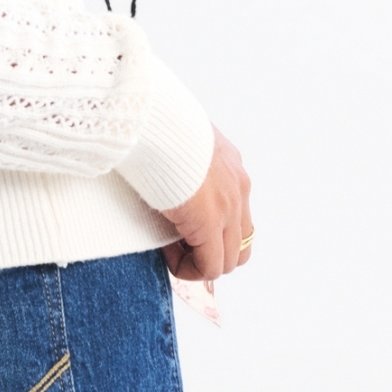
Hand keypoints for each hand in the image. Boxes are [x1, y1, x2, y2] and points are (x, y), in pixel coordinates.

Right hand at [159, 127, 252, 283]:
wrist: (152, 121)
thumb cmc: (156, 126)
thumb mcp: (180, 143)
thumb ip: (185, 163)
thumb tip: (168, 176)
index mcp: (230, 167)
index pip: (235, 215)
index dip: (208, 231)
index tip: (177, 226)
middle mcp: (238, 188)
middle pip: (240, 243)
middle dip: (209, 252)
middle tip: (175, 244)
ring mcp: (228, 207)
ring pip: (230, 259)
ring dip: (201, 262)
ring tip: (170, 251)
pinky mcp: (209, 223)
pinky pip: (211, 266)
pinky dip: (191, 270)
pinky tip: (169, 259)